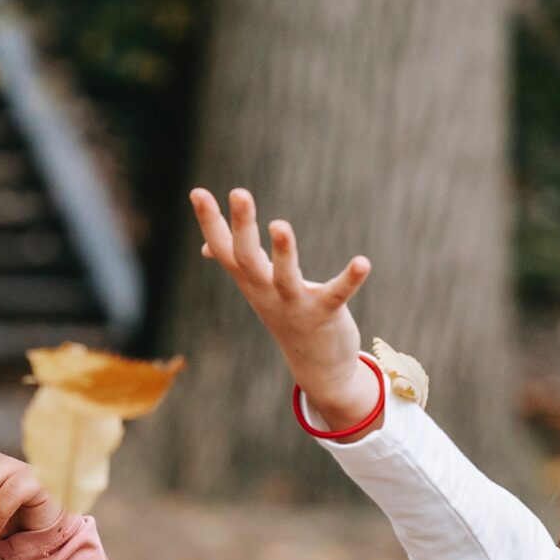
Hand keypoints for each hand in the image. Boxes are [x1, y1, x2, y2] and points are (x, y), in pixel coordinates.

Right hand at [187, 186, 377, 429]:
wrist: (317, 367)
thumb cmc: (287, 316)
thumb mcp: (257, 288)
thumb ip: (235, 265)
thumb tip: (205, 248)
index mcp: (251, 282)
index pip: (223, 249)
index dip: (209, 222)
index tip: (197, 191)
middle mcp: (266, 293)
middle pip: (247, 258)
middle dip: (242, 226)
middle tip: (239, 192)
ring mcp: (294, 305)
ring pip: (284, 277)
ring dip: (283, 252)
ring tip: (280, 225)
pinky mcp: (325, 314)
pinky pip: (336, 294)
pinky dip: (350, 279)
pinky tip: (362, 262)